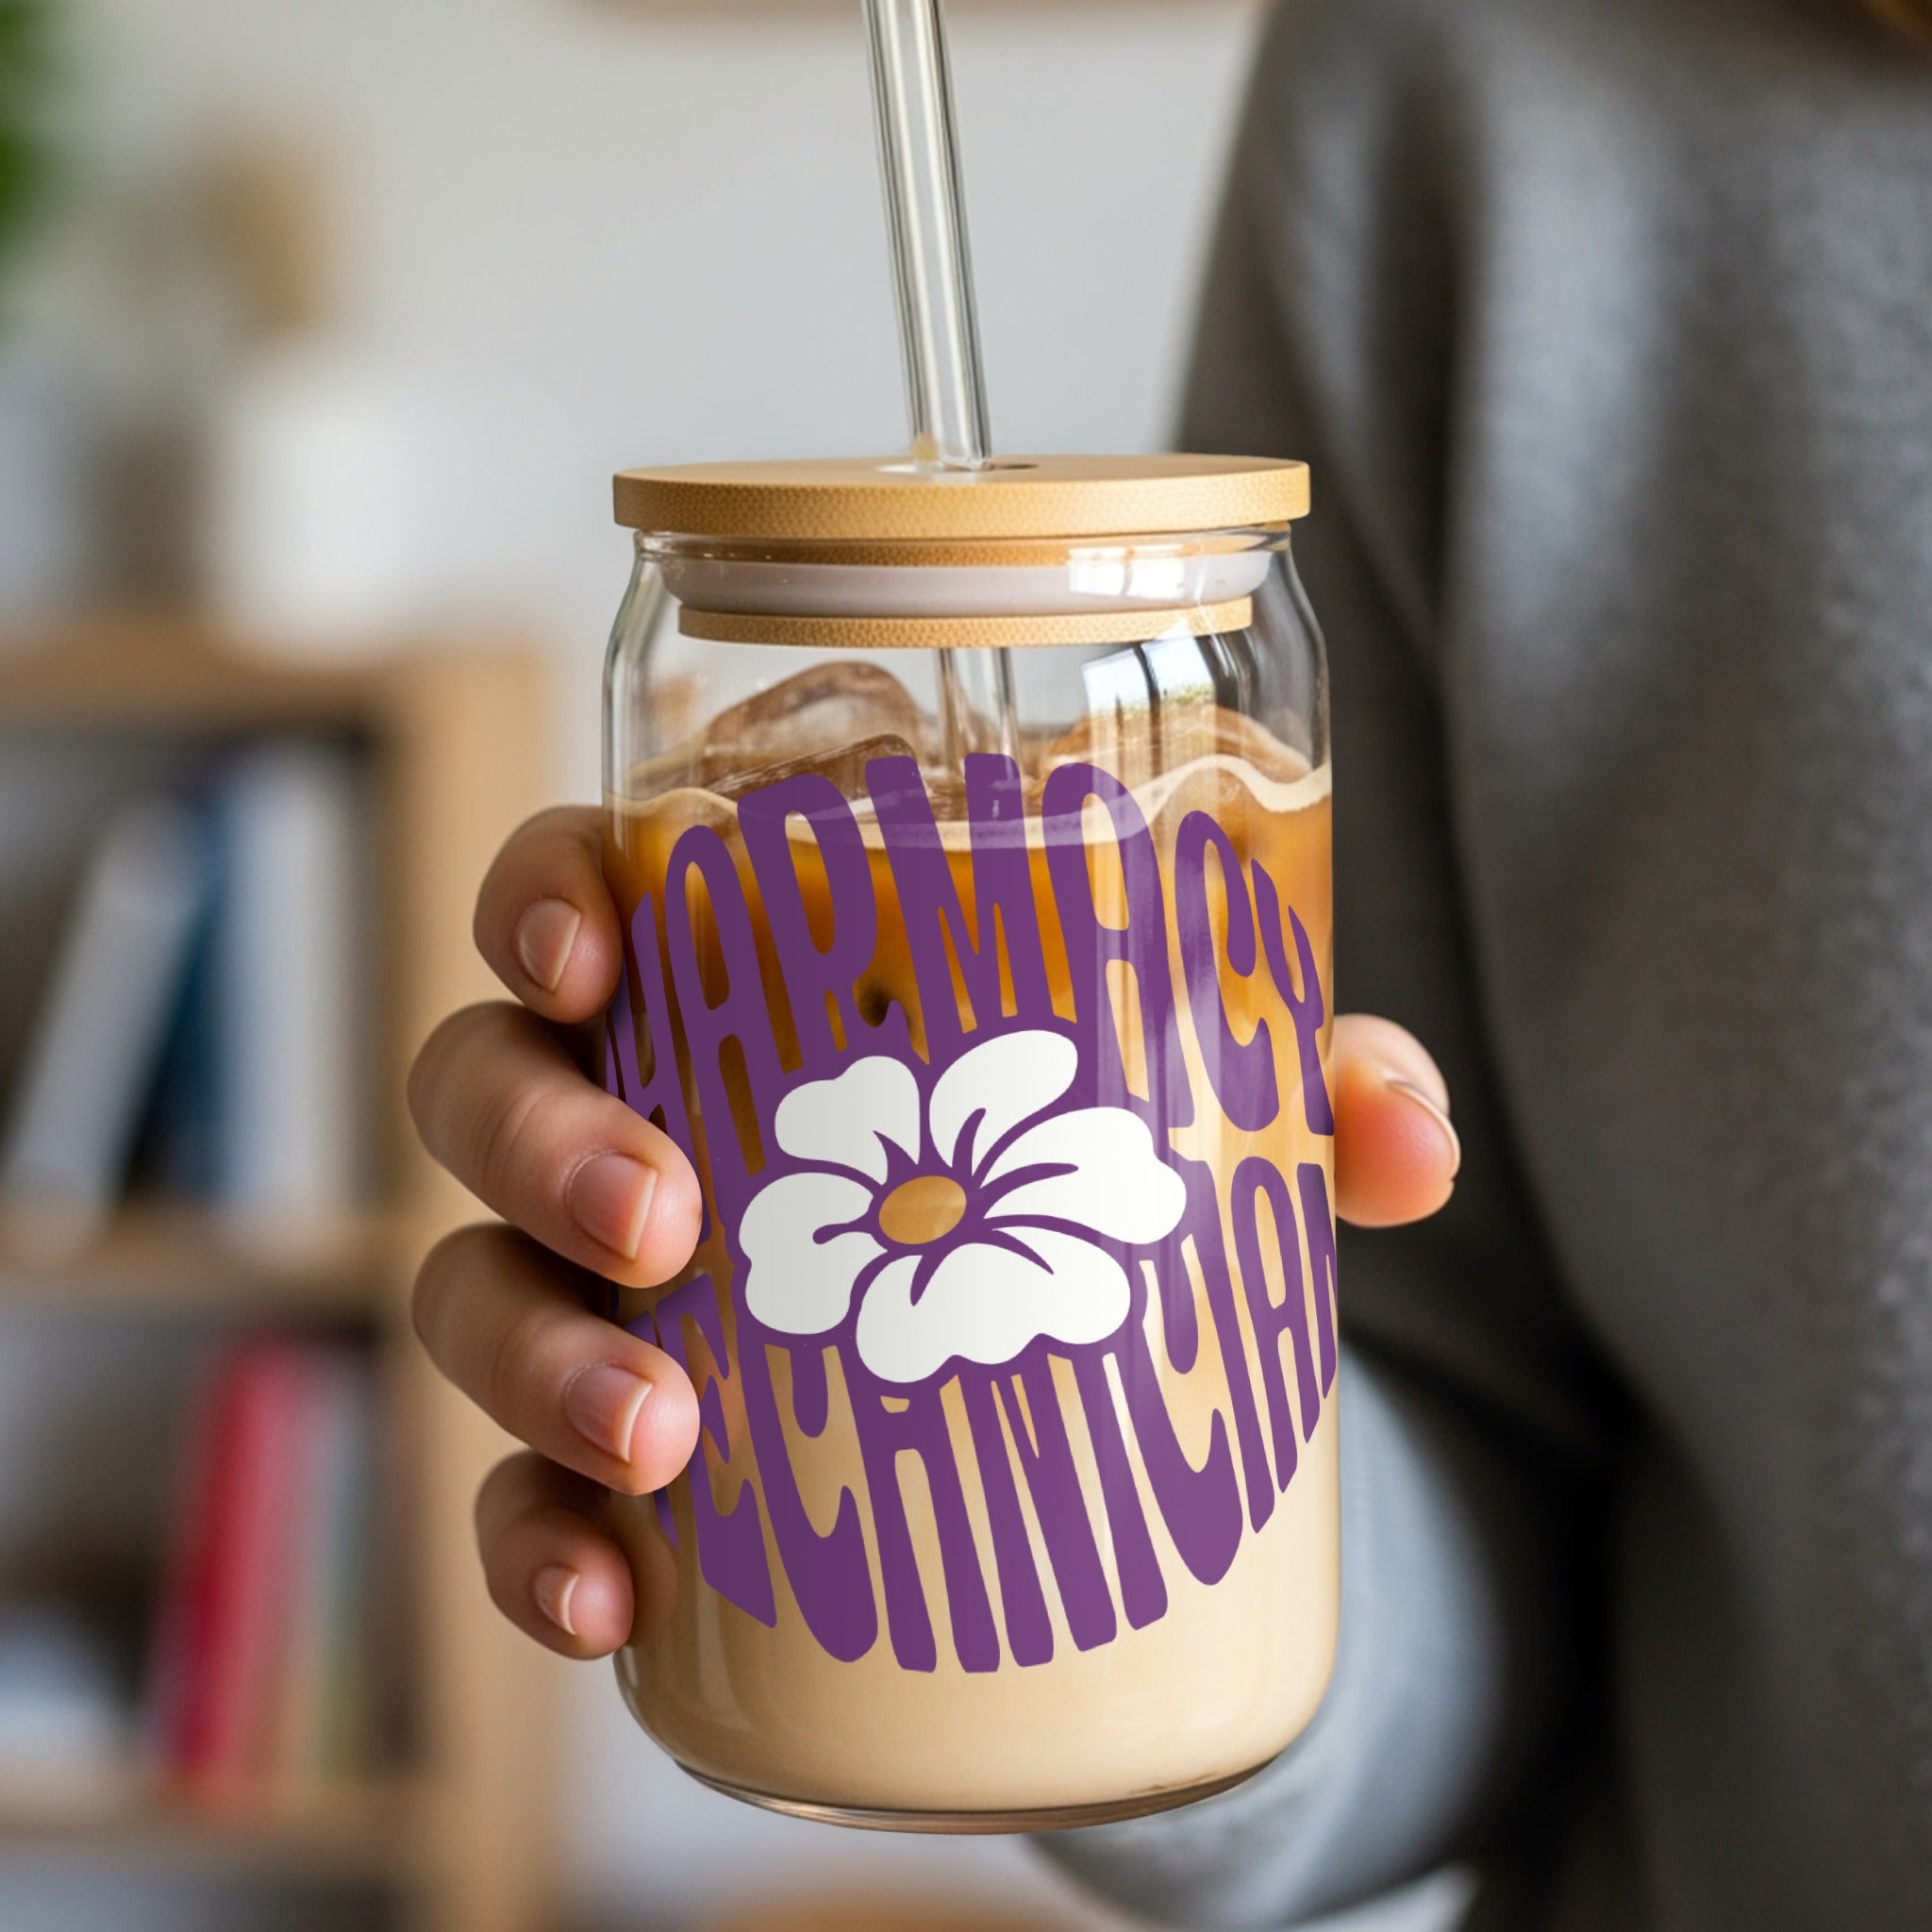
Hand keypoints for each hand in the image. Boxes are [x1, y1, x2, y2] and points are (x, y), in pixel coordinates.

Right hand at [407, 807, 1461, 1658]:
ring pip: (475, 1289)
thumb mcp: (1190, 1108)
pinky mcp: (611, 1454)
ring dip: (537, 1359)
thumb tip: (1406, 1140)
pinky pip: (513, 1492)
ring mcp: (599, 1290)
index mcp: (730, 987)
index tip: (592, 954)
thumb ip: (1301, 1087)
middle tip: (661, 1217)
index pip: (577, 891)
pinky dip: (534, 1544)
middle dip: (540, 1142)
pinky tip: (610, 1601)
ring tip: (656, 1434)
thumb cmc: (1078, 1170)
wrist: (1065, 1385)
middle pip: (486, 1084)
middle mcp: (628, 1117)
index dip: (540, 900)